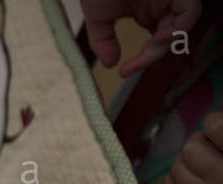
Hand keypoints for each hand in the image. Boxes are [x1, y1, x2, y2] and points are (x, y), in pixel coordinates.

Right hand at [80, 0, 201, 76]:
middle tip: (129, 68)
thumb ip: (102, 40)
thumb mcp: (98, 16)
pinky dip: (178, 28)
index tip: (122, 71)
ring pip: (180, 29)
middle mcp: (162, 7)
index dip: (140, 60)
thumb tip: (109, 64)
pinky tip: (159, 37)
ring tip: (146, 51)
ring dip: (164, 45)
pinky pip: (190, 13)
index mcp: (147, 13)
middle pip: (166, 40)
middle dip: (149, 57)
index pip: (153, 43)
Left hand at [165, 110, 222, 183]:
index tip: (219, 126)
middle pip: (191, 148)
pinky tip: (193, 174)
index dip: (214, 121)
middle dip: (199, 141)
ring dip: (187, 159)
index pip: (215, 127)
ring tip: (203, 159)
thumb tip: (215, 113)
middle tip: (211, 144)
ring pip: (177, 168)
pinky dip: (177, 177)